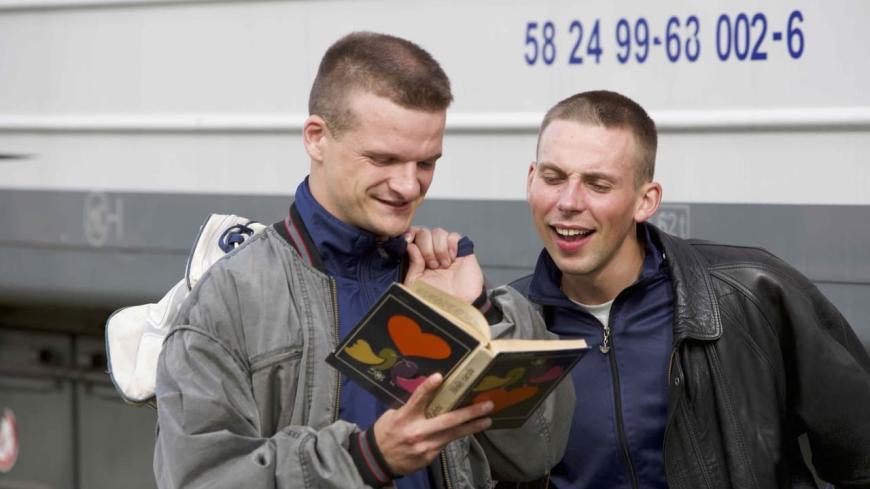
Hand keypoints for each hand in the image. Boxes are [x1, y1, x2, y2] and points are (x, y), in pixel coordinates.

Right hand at [373, 373, 493, 474]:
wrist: (378, 460)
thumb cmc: (386, 432)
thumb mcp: (393, 415)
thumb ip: (411, 406)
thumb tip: (430, 392)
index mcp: (404, 418)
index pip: (417, 400)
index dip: (428, 388)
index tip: (439, 377)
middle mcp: (416, 432)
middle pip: (446, 421)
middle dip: (469, 413)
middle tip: (486, 405)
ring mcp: (425, 446)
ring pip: (453, 435)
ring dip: (472, 427)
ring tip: (487, 420)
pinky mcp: (429, 457)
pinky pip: (446, 443)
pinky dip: (456, 435)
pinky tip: (469, 430)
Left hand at [404, 227, 484, 302]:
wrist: (456, 305)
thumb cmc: (435, 298)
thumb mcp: (415, 283)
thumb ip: (412, 264)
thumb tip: (411, 246)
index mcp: (418, 257)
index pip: (412, 235)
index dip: (409, 234)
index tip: (407, 241)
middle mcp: (431, 251)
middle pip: (424, 232)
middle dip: (425, 247)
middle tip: (432, 265)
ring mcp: (446, 249)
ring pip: (438, 232)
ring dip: (438, 249)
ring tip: (442, 265)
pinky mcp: (461, 250)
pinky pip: (453, 236)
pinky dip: (451, 245)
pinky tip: (452, 259)